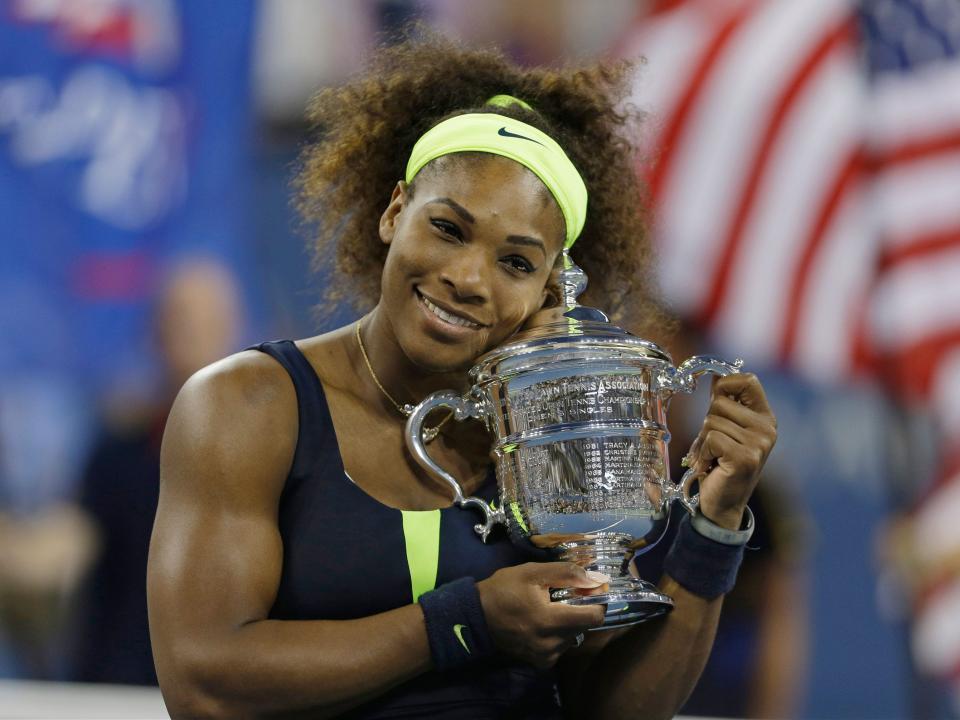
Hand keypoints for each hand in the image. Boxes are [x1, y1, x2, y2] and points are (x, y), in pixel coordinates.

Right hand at [476, 562, 606, 668]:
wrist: (476, 616)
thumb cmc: (504, 590)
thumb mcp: (532, 572)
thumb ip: (566, 573)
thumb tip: (595, 578)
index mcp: (551, 620)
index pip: (595, 617)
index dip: (597, 601)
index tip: (589, 590)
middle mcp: (552, 644)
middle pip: (584, 626)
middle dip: (579, 609)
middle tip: (561, 597)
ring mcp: (546, 656)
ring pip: (573, 637)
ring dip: (568, 623)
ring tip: (548, 610)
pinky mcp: (540, 663)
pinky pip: (561, 647)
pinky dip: (558, 635)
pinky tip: (542, 624)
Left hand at [686, 373, 776, 529]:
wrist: (723, 504)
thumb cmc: (720, 464)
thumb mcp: (725, 429)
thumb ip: (725, 404)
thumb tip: (717, 376)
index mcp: (765, 417)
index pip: (748, 380)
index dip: (725, 384)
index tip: (716, 399)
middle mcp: (767, 428)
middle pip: (719, 402)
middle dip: (707, 422)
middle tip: (712, 445)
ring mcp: (759, 443)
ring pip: (712, 421)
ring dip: (702, 441)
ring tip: (712, 456)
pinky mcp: (745, 457)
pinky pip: (711, 438)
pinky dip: (702, 452)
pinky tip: (711, 465)